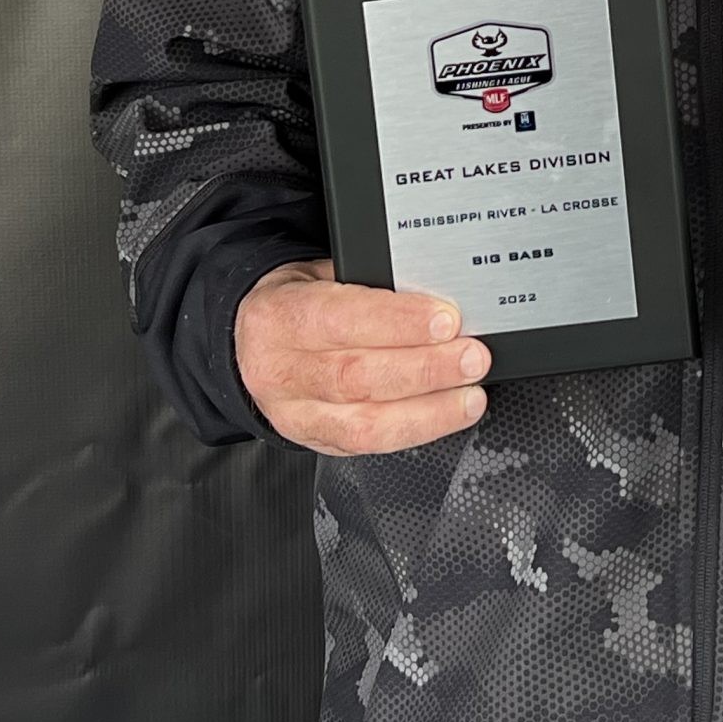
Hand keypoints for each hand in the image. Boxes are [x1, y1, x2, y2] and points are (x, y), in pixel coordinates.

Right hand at [234, 258, 489, 455]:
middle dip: (425, 369)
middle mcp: (281, 371)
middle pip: (357, 377)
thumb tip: (433, 290)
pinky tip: (446, 415)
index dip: (397, 322)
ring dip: (428, 410)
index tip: (446, 319)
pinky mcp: (314, 441)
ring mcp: (295, 414)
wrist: (251, 341)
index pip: (341, 319)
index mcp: (279, 317)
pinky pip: (367, 446)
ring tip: (470, 395)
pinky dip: (414, 431)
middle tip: (471, 357)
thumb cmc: (297, 302)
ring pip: (364, 423)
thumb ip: (367, 283)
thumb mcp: (319, 274)